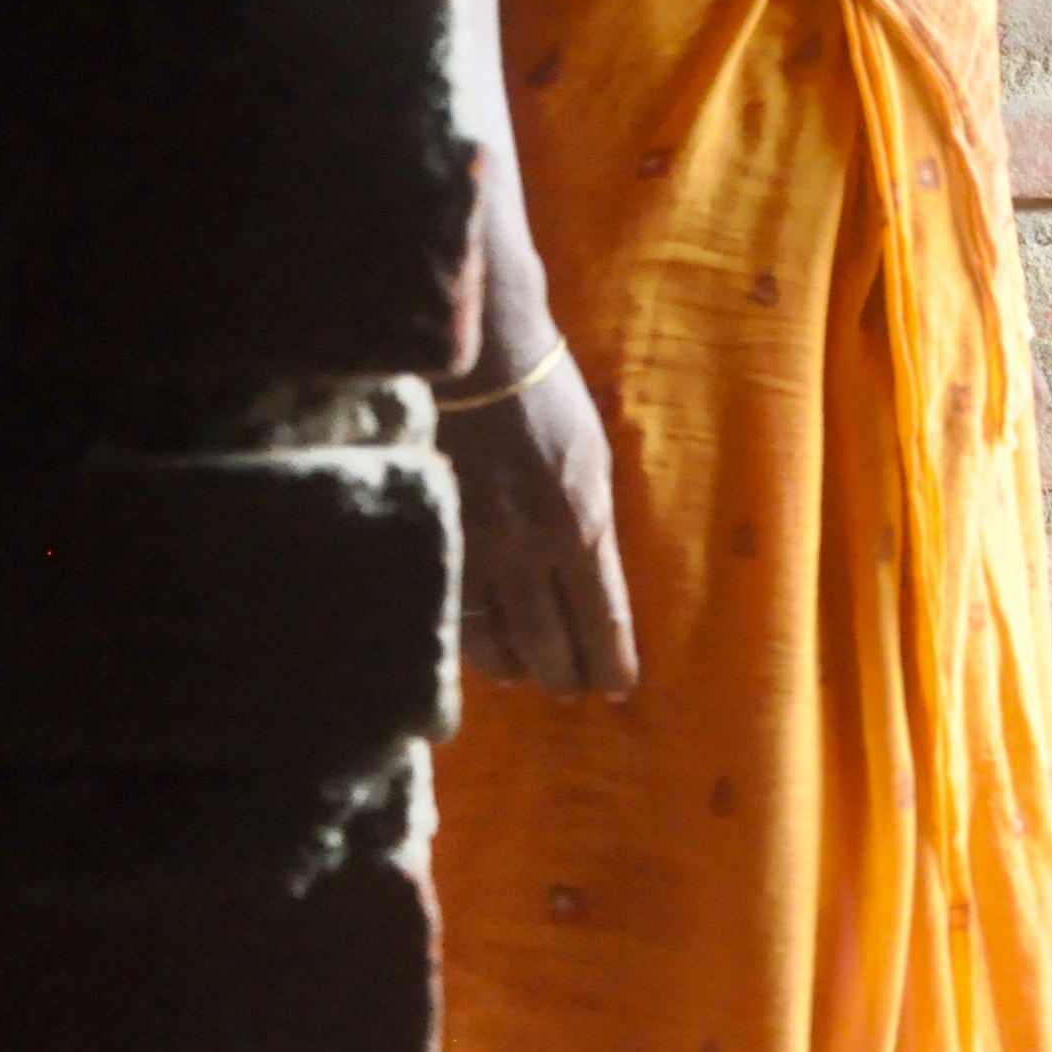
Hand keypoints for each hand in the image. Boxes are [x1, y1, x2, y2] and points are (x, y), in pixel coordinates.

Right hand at [443, 349, 638, 698]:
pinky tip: (480, 648)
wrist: (479, 360)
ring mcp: (474, 547)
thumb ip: (594, 523)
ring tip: (527, 676)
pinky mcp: (432, 538)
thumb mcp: (595, 460)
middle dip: (564, 674)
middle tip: (573, 691)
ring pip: (493, 638)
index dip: (611, 661)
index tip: (618, 688)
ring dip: (515, 665)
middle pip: (548, 642)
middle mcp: (528, 546)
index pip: (601, 617)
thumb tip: (596, 579)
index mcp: (582, 523)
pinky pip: (449, 610)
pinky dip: (468, 638)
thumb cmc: (550, 402)